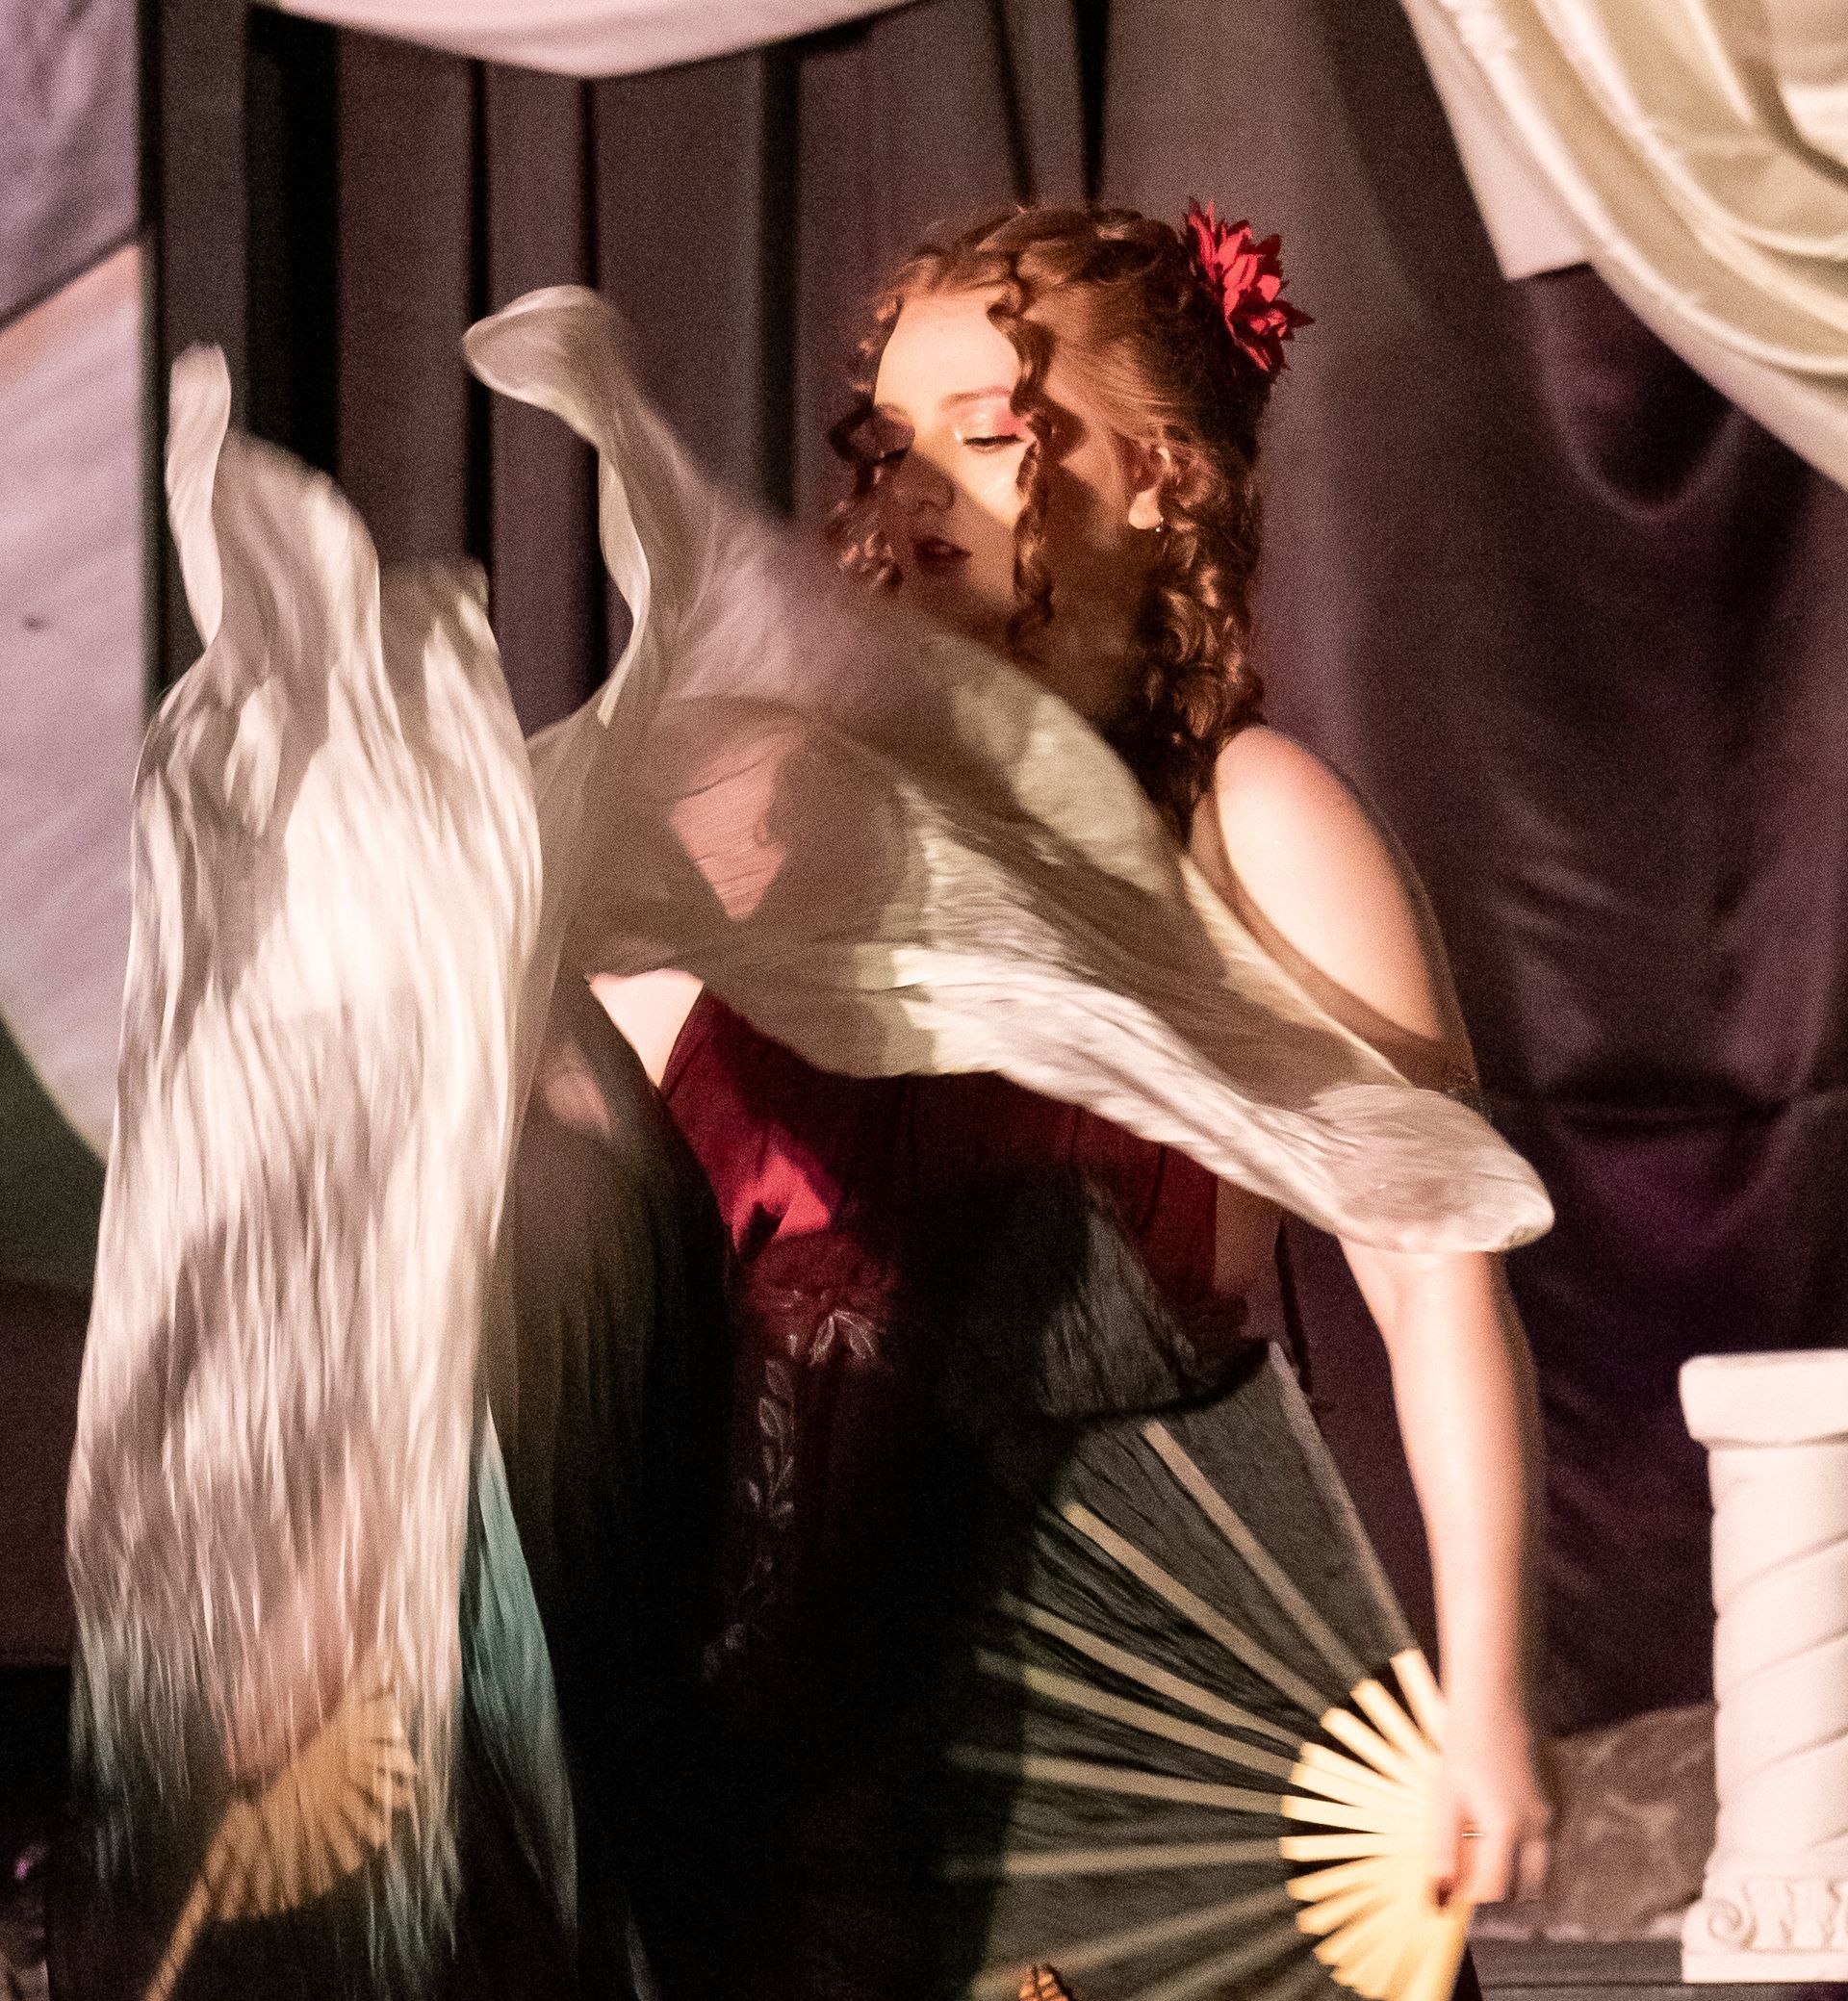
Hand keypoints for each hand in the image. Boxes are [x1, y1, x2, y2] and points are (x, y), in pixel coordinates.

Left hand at [1431, 1693, 1551, 1908]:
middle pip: (1531, 1889)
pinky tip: (1503, 1827)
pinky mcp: (1562, 1798)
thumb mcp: (1445, 1796)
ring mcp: (1556, 1812)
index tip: (1458, 1901)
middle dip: (1506, 1897)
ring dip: (1522, 1874)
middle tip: (1477, 1887)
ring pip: (1546, 1867)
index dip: (1476, 1903)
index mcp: (1506, 1827)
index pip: (1497, 1890)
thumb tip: (1439, 1894)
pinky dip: (1532, 1849)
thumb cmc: (1464, 1743)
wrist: (1498, 1695)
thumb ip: (1445, 1848)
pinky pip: (1551, 1841)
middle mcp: (1540, 1826)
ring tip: (1487, 1859)